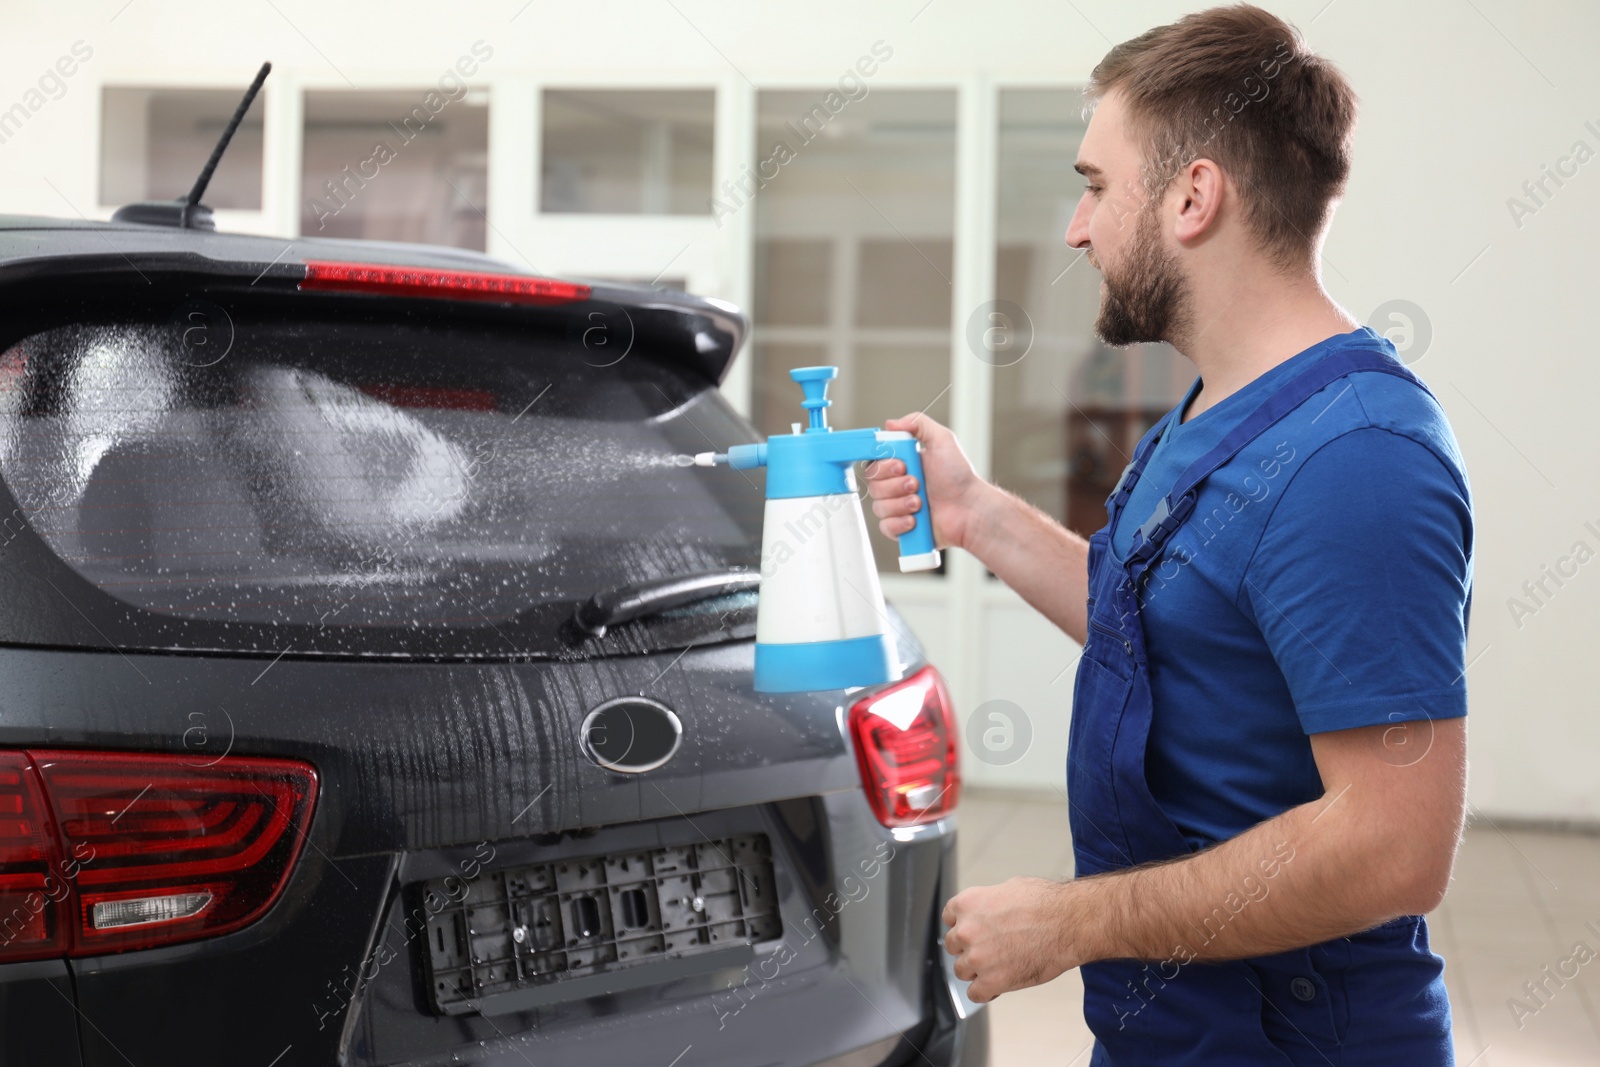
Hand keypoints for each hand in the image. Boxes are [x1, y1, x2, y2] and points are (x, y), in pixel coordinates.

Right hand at [864, 411, 987, 552]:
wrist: (970, 509)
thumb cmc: (959, 478)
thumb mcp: (943, 440)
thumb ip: (918, 423)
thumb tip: (891, 423)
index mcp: (902, 465)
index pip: (874, 463)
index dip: (884, 466)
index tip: (902, 465)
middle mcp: (897, 485)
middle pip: (874, 485)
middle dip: (896, 485)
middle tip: (916, 483)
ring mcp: (899, 507)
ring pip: (878, 506)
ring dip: (900, 504)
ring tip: (920, 502)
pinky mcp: (902, 527)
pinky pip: (885, 527)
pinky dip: (898, 523)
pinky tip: (914, 519)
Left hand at [941, 877, 1087, 1001]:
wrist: (1068, 922)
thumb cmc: (1046, 903)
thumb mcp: (1009, 889)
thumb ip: (989, 904)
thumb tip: (989, 912)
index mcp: (968, 904)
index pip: (949, 918)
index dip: (962, 926)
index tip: (970, 932)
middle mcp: (966, 930)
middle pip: (953, 946)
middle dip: (968, 948)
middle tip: (988, 949)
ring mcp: (977, 958)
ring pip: (961, 971)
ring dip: (976, 971)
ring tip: (996, 967)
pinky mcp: (991, 981)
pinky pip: (975, 993)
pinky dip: (985, 991)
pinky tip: (997, 985)